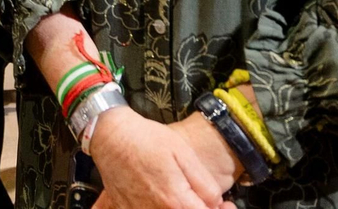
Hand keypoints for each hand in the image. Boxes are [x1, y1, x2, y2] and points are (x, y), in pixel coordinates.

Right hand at [87, 107, 235, 208]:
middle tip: (209, 202)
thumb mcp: (183, 152)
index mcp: (175, 201)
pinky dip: (162, 207)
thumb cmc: (146, 139)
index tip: (227, 205)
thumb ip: (204, 183)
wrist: (110, 135)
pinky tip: (164, 199)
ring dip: (181, 208)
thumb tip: (216, 203)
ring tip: (186, 198)